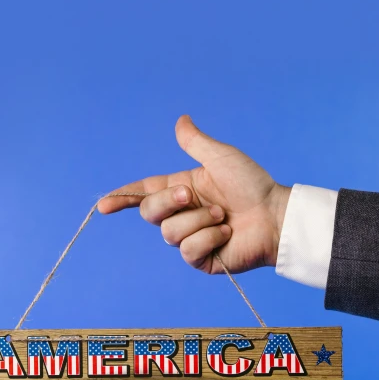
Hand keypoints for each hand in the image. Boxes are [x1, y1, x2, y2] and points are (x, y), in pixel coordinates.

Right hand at [98, 115, 290, 274]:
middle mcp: (182, 215)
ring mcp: (190, 239)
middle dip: (168, 202)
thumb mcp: (220, 158)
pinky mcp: (200, 259)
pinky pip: (188, 250)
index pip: (143, 194)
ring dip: (198, 221)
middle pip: (150, 213)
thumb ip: (196, 142)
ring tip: (223, 217)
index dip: (122, 199)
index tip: (103, 205)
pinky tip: (227, 234)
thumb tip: (181, 120)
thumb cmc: (252, 185)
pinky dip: (209, 238)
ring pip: (169, 232)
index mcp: (181, 190)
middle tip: (190, 195)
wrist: (275, 216)